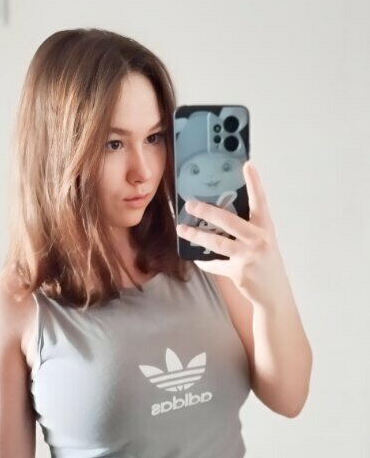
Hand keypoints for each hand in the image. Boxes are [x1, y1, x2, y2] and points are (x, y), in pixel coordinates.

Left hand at [175, 161, 289, 307]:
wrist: (274, 293)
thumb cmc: (266, 262)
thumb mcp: (263, 240)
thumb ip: (247, 227)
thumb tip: (220, 214)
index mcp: (265, 227)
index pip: (260, 200)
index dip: (254, 182)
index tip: (247, 164)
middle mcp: (258, 239)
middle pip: (228, 221)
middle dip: (207, 211)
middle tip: (190, 204)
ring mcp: (249, 256)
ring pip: (216, 242)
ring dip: (196, 235)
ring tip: (182, 230)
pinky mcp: (239, 272)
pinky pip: (216, 264)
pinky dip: (205, 261)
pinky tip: (196, 258)